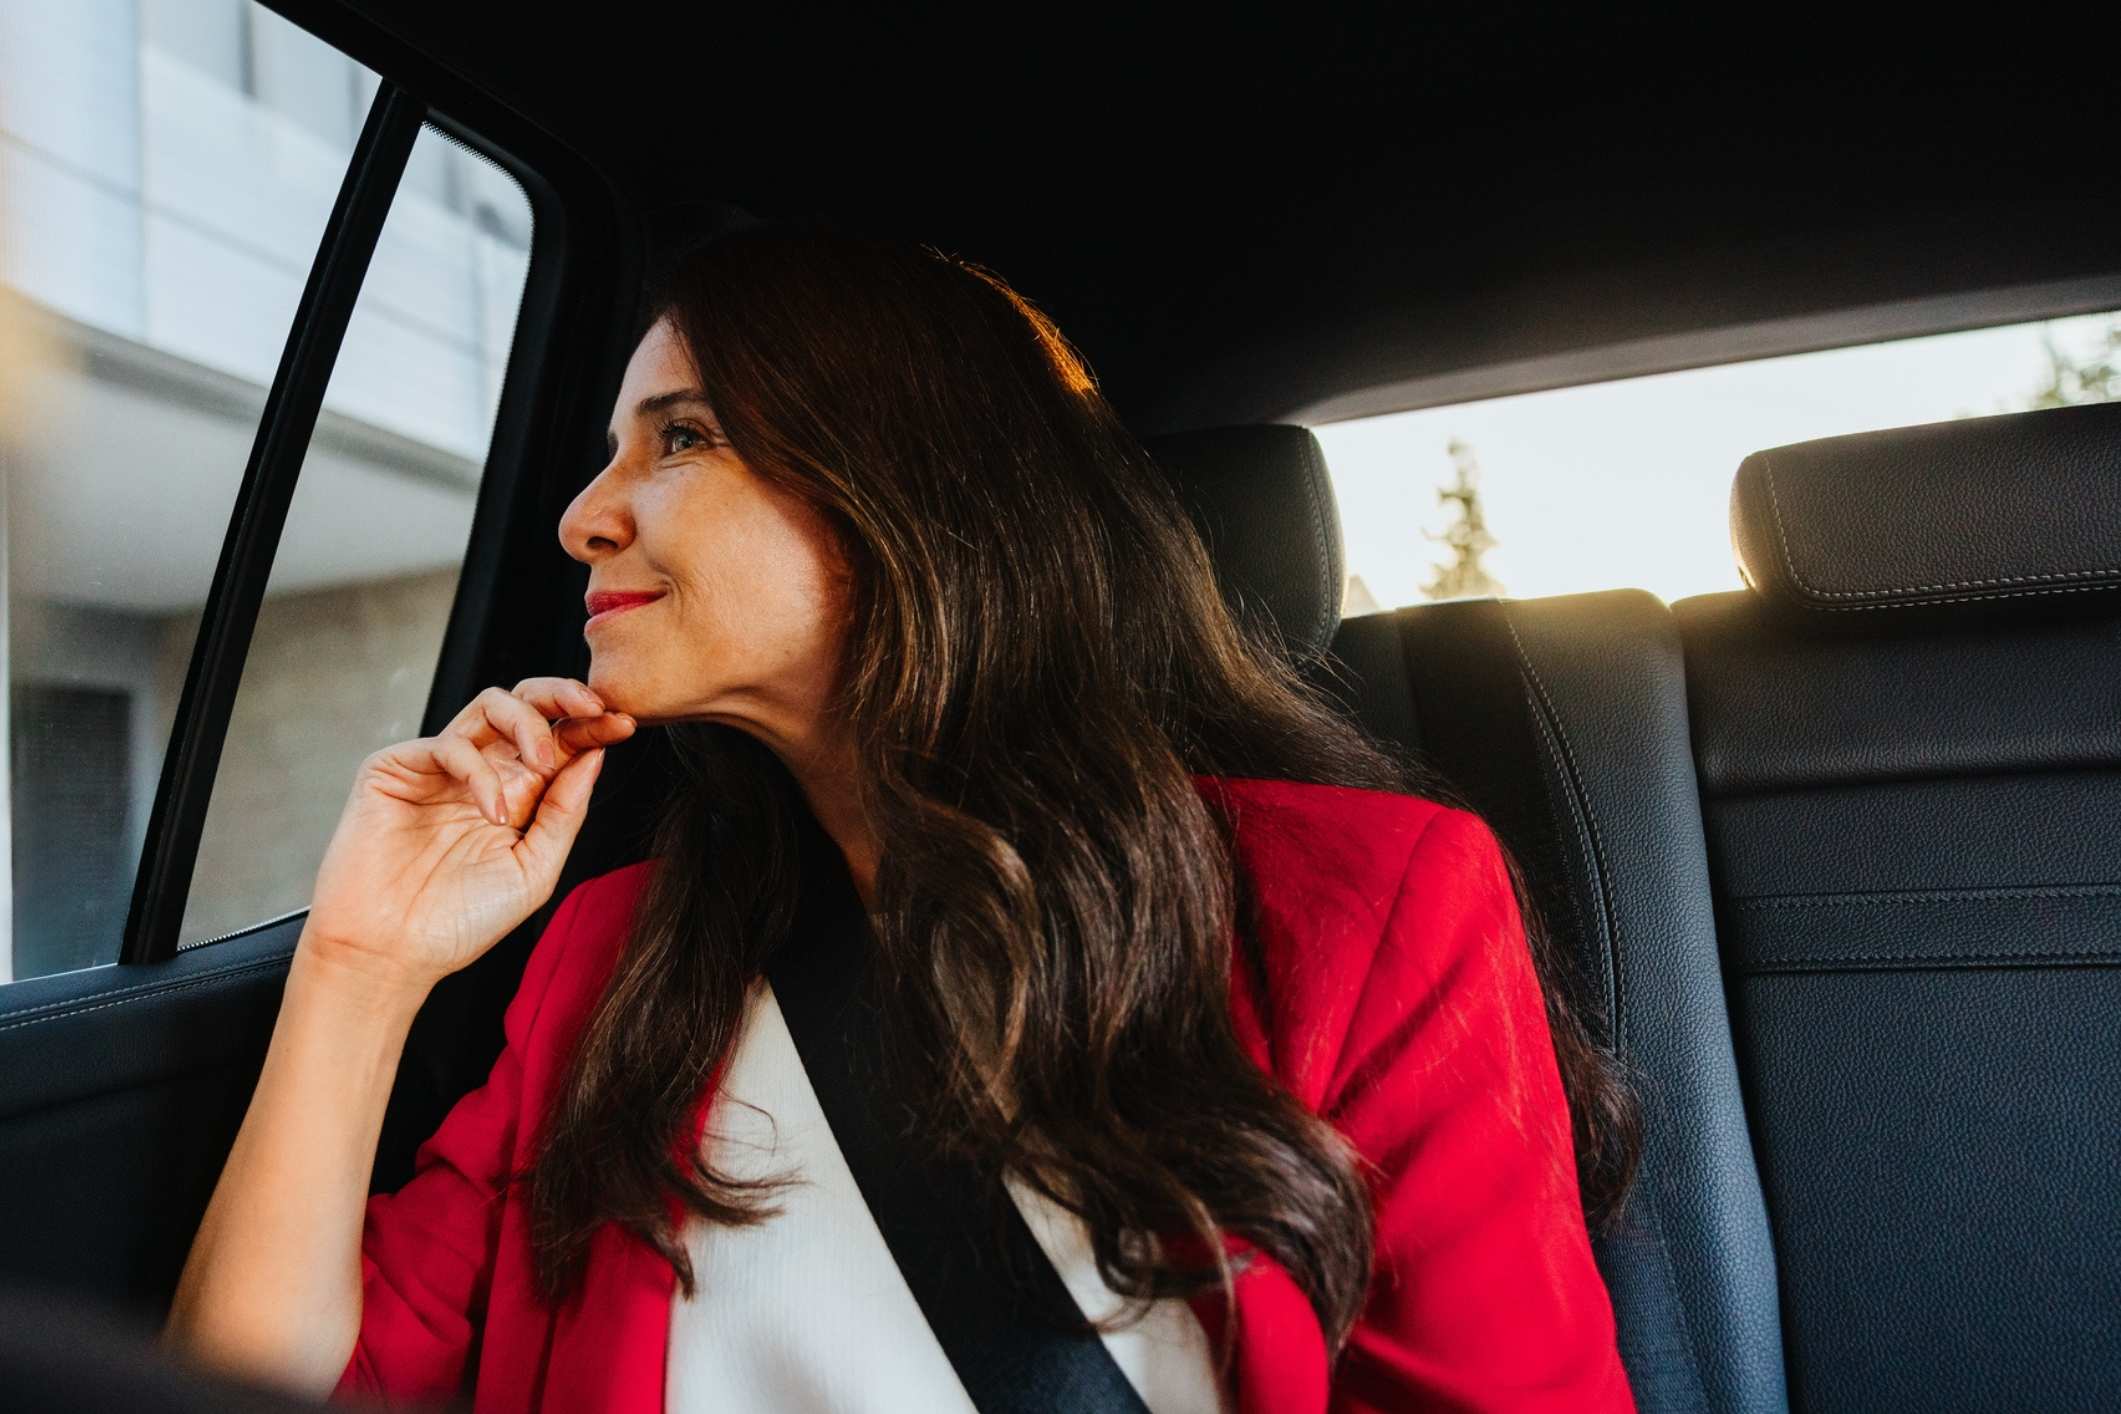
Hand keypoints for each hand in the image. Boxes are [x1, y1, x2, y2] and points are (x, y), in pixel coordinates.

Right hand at [301, 678, 637, 995]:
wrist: (392, 955)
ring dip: (528, 722)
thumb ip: (565, 812)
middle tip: (594, 708)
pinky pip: (449, 745)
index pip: (561, 742)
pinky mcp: (396, 768)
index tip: (625, 725)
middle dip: (564, 695)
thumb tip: (596, 754)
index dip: (593, 727)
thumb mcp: (535, 869)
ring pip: (489, 705)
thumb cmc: (459, 922)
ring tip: (544, 762)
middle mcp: (483, 773)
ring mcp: (438, 767)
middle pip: (527, 704)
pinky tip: (492, 813)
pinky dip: (480, 771)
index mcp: (519, 795)